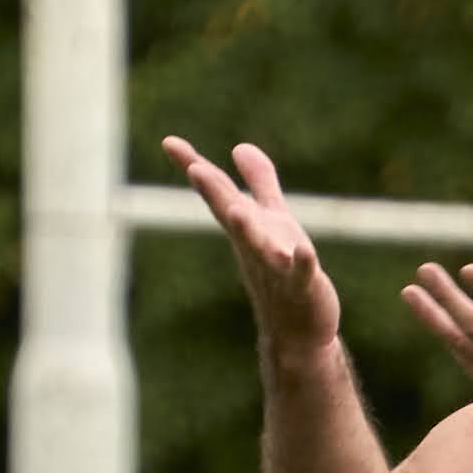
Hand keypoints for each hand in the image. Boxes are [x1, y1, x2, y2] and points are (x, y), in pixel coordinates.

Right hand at [164, 135, 338, 361]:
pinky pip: (300, 274)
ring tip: (236, 211)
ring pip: (258, 246)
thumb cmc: (281, 272)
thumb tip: (240, 146)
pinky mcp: (303, 287)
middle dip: (214, 193)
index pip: (218, 192)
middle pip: (230, 215)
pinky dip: (301, 262)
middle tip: (195, 168)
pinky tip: (304, 250)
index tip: (169, 141)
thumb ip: (259, 183)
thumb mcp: (272, 219)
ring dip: (247, 230)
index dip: (194, 165)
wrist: (296, 332)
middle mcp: (254, 245)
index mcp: (246, 226)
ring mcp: (276, 267)